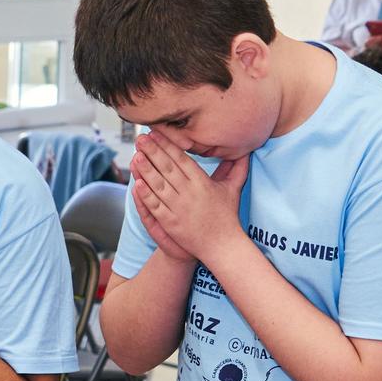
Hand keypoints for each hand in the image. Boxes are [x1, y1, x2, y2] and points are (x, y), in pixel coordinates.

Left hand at [129, 132, 247, 264]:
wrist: (222, 246)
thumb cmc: (227, 217)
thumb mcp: (233, 190)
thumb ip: (237, 169)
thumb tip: (246, 151)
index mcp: (202, 183)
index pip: (181, 160)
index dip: (168, 146)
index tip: (157, 134)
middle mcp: (189, 193)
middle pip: (167, 169)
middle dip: (153, 152)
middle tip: (140, 139)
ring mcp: (178, 208)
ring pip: (159, 185)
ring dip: (146, 170)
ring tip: (135, 156)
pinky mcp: (170, 223)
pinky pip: (155, 206)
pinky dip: (146, 195)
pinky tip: (137, 183)